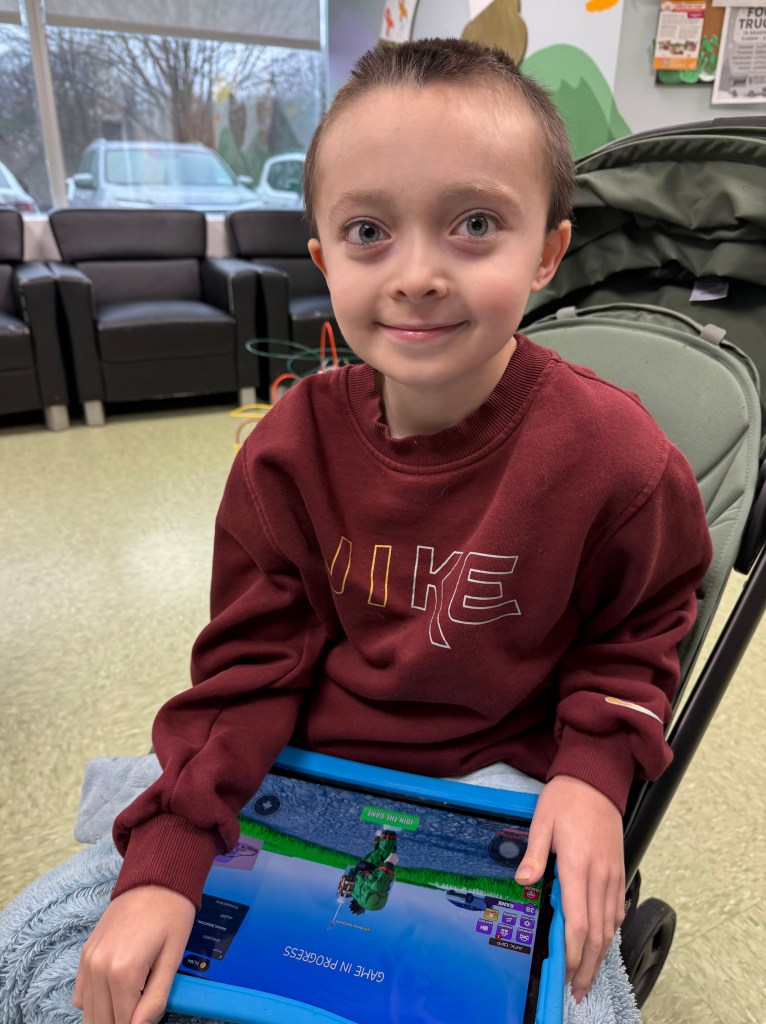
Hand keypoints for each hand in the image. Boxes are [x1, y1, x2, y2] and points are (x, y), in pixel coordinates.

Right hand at [73, 885, 195, 1023]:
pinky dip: (94, 1002)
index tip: (148, 1018)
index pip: (124, 1023)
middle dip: (123, 1021)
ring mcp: (88, 960)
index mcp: (124, 972)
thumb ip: (156, 998)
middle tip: (141, 1011)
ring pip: (89, 1012)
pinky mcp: (85, 954)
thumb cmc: (171, 914)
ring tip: (131, 1002)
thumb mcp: (173, 957)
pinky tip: (115, 993)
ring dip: (108, 1015)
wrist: (155, 878)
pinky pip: (80, 995)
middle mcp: (99, 968)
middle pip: (103, 1021)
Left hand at [515, 775, 624, 1002]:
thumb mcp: (542, 821)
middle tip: (578, 989)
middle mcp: (599, 875)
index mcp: (577, 866)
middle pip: (597, 934)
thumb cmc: (566, 798)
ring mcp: (613, 874)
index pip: (578, 923)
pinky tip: (602, 940)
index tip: (567, 974)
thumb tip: (523, 880)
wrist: (597, 779)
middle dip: (588, 966)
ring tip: (589, 974)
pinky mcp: (619, 869)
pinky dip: (610, 931)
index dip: (574, 954)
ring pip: (610, 925)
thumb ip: (534, 854)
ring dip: (601, 954)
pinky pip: (617, 908)